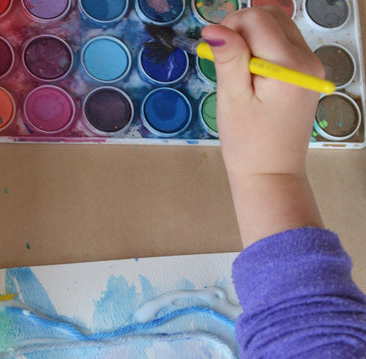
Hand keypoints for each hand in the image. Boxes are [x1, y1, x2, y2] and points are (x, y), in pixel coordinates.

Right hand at [202, 7, 324, 179]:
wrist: (271, 173)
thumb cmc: (248, 144)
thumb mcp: (232, 100)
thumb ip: (228, 60)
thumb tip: (215, 28)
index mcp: (288, 65)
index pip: (257, 19)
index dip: (230, 27)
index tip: (215, 52)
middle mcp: (307, 59)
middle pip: (271, 17)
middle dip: (242, 29)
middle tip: (225, 61)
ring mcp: (311, 66)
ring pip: (278, 28)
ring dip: (252, 39)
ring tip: (238, 73)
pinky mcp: (307, 74)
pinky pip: (283, 45)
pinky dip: (263, 50)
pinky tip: (251, 76)